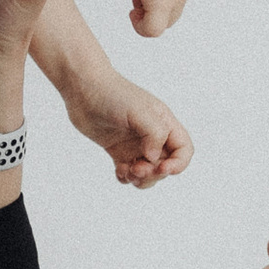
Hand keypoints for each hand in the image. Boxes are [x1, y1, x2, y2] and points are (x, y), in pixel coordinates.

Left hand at [61, 68, 193, 188]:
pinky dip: (126, 177)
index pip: (183, 150)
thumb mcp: (140, 111)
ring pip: (148, 173)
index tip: (162, 168)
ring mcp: (135, 144)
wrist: (84, 90)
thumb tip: (154, 158)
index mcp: (164, 124)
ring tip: (127, 172)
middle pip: (165, 165)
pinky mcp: (118, 151)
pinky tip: (118, 171)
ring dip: (141, 179)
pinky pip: (129, 172)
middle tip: (136, 168)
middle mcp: (152, 136)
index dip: (178, 164)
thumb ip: (154, 134)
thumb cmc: (113, 95)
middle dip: (154, 173)